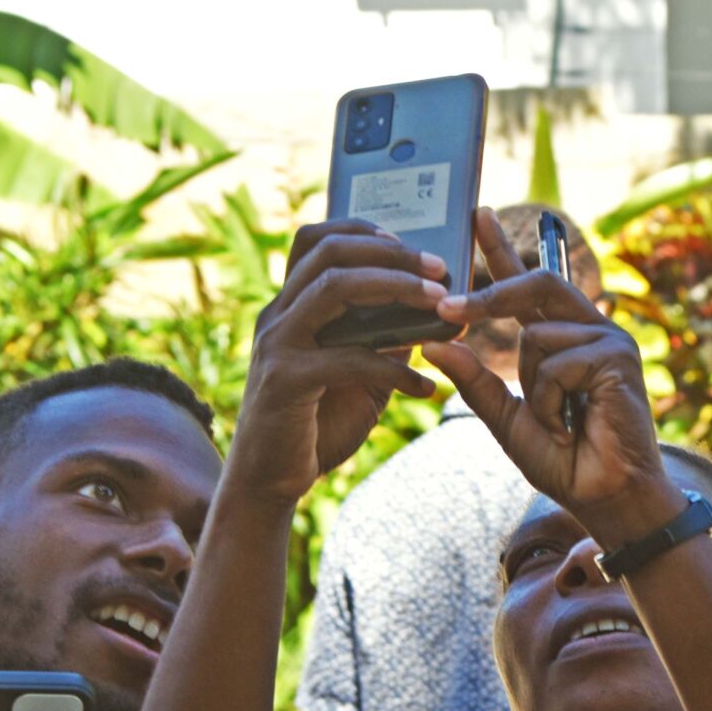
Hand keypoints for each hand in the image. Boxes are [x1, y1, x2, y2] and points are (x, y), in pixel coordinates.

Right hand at [234, 220, 444, 504]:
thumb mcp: (358, 374)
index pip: (316, 239)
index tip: (408, 241)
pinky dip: (394, 368)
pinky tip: (425, 388)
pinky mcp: (284, 382)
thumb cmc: (316, 424)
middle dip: (390, 253)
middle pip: (328, 252)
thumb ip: (383, 339)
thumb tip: (429, 309)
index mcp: (291, 306)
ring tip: (441, 305)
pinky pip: (347, 358)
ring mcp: (277, 345)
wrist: (270, 481)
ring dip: (395, 289)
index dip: (362, 229)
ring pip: (334, 288)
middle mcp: (278, 316)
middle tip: (438, 268)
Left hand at [421, 209, 684, 548]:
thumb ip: (475, 382)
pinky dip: (551, 399)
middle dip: (490, 295)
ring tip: (558, 423)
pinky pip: (557, 361)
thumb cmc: (564, 463)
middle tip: (448, 309)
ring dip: (532, 388)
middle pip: (537, 285)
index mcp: (563, 340)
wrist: (605, 498)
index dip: (501, 252)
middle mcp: (590, 332)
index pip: (527, 286)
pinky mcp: (619, 357)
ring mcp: (609, 341)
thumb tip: (434, 345)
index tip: (476, 216)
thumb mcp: (507, 419)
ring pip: (536, 336)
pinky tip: (573, 424)